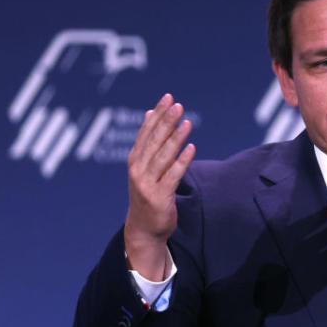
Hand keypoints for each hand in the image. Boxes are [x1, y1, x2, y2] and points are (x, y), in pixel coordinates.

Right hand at [124, 93, 194, 279]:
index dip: (157, 115)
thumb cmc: (148, 193)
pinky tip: (192, 148)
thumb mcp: (144, 167)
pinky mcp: (160, 196)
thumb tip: (151, 113)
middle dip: (166, 122)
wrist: (144, 228)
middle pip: (154, 141)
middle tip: (178, 105)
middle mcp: (138, 169)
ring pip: (163, 156)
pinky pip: (173, 175)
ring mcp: (147, 183)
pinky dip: (182, 161)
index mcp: (135, 160)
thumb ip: (148, 142)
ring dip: (176, 138)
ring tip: (187, 122)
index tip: (168, 98)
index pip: (146, 132)